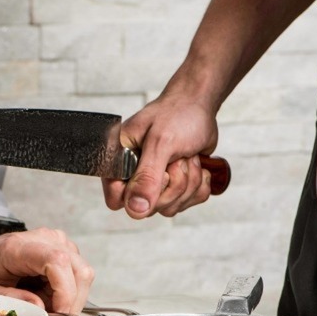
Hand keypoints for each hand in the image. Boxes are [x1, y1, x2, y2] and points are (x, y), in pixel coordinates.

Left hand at [0, 228, 93, 312]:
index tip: (59, 313)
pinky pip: (79, 276)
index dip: (65, 291)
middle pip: (78, 270)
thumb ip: (8, 299)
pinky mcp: (64, 249)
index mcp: (17, 247)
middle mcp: (43, 238)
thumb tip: (40, 309)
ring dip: (69, 298)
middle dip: (71, 301)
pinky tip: (48, 295)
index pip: (56, 260)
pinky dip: (68, 292)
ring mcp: (57, 241)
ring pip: (83, 275)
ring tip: (44, 304)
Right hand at [102, 91, 217, 217]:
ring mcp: (154, 184)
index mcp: (118, 163)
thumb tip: (136, 210)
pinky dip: (200, 185)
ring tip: (187, 157)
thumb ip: (146, 177)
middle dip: (173, 184)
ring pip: (170, 207)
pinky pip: (188, 203)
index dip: (138, 194)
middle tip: (177, 158)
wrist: (198, 105)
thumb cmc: (175, 114)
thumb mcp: (160, 143)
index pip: (116, 200)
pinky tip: (196, 165)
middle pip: (149, 208)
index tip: (158, 173)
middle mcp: (133, 177)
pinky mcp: (174, 187)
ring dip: (189, 182)